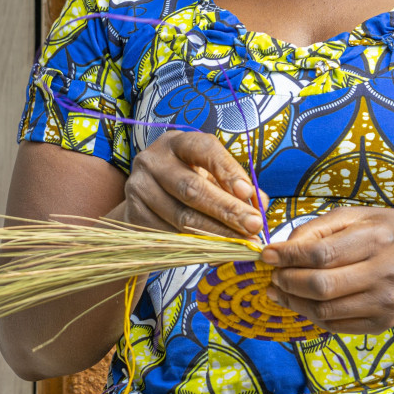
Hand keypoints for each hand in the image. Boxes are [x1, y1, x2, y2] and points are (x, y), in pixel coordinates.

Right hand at [122, 131, 265, 238]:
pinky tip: (218, 250)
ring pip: (181, 216)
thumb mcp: (211, 175)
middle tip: (253, 225)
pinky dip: (197, 245)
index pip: (204, 149)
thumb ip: (236, 186)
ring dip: (217, 232)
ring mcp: (139, 187)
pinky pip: (169, 235)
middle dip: (226, 209)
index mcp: (177, 142)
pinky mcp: (133, 215)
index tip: (248, 193)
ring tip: (242, 242)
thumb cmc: (188, 181)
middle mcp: (153, 160)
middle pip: (191, 188)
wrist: (146, 202)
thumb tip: (260, 204)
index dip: (227, 171)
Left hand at [259, 208, 393, 334]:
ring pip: (324, 311)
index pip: (321, 253)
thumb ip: (319, 228)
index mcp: (377, 238)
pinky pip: (335, 325)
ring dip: (294, 302)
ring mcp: (384, 302)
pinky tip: (304, 302)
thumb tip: (282, 249)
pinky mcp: (382, 324)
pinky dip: (312, 315)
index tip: (267, 254)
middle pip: (320, 286)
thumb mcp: (359, 216)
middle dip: (287, 281)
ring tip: (282, 289)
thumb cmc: (390, 233)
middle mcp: (384, 272)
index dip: (288, 256)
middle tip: (274, 275)